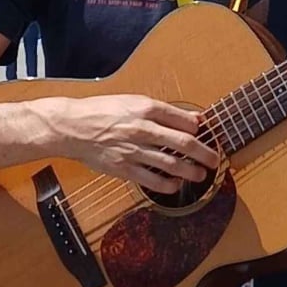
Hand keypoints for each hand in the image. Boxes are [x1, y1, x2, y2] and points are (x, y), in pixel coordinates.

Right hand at [45, 94, 218, 194]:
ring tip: (200, 175)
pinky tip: (175, 185)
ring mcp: (133, 150)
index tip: (207, 133)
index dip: (199, 128)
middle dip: (204, 153)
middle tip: (214, 159)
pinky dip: (168, 185)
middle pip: (183, 143)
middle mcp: (142, 128)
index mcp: (145, 108)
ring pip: (171, 164)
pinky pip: (152, 181)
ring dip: (191, 172)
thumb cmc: (101, 111)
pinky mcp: (124, 168)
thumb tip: (191, 118)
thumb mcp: (131, 101)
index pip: (182, 120)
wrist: (71, 127)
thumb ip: (161, 110)